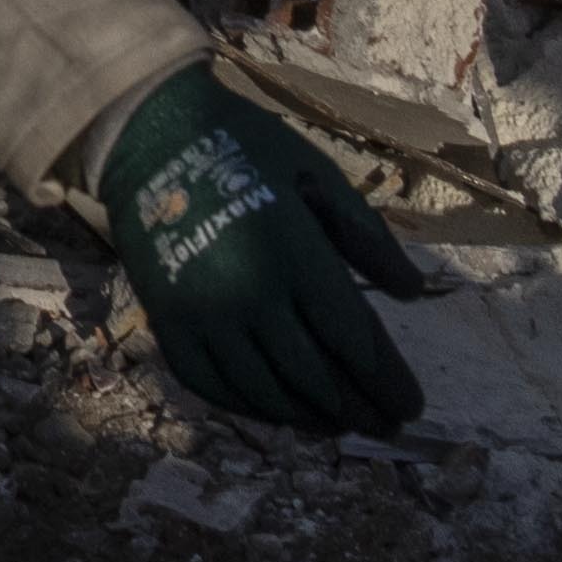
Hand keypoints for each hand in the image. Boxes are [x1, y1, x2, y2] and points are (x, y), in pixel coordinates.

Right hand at [94, 68, 433, 434]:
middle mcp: (251, 296)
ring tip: (338, 424)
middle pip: (317, 378)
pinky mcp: (168, 322)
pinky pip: (213, 385)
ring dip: (310, 416)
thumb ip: (367, 237)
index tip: (410, 407)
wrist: (148, 134)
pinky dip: (251, 407)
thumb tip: (413, 293)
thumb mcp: (318, 175)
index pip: (355, 343)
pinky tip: (278, 411)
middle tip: (386, 427)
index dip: (388, 382)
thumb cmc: (246, 149)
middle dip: (360, 408)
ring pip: (267, 392)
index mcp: (296, 256)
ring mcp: (204, 315)